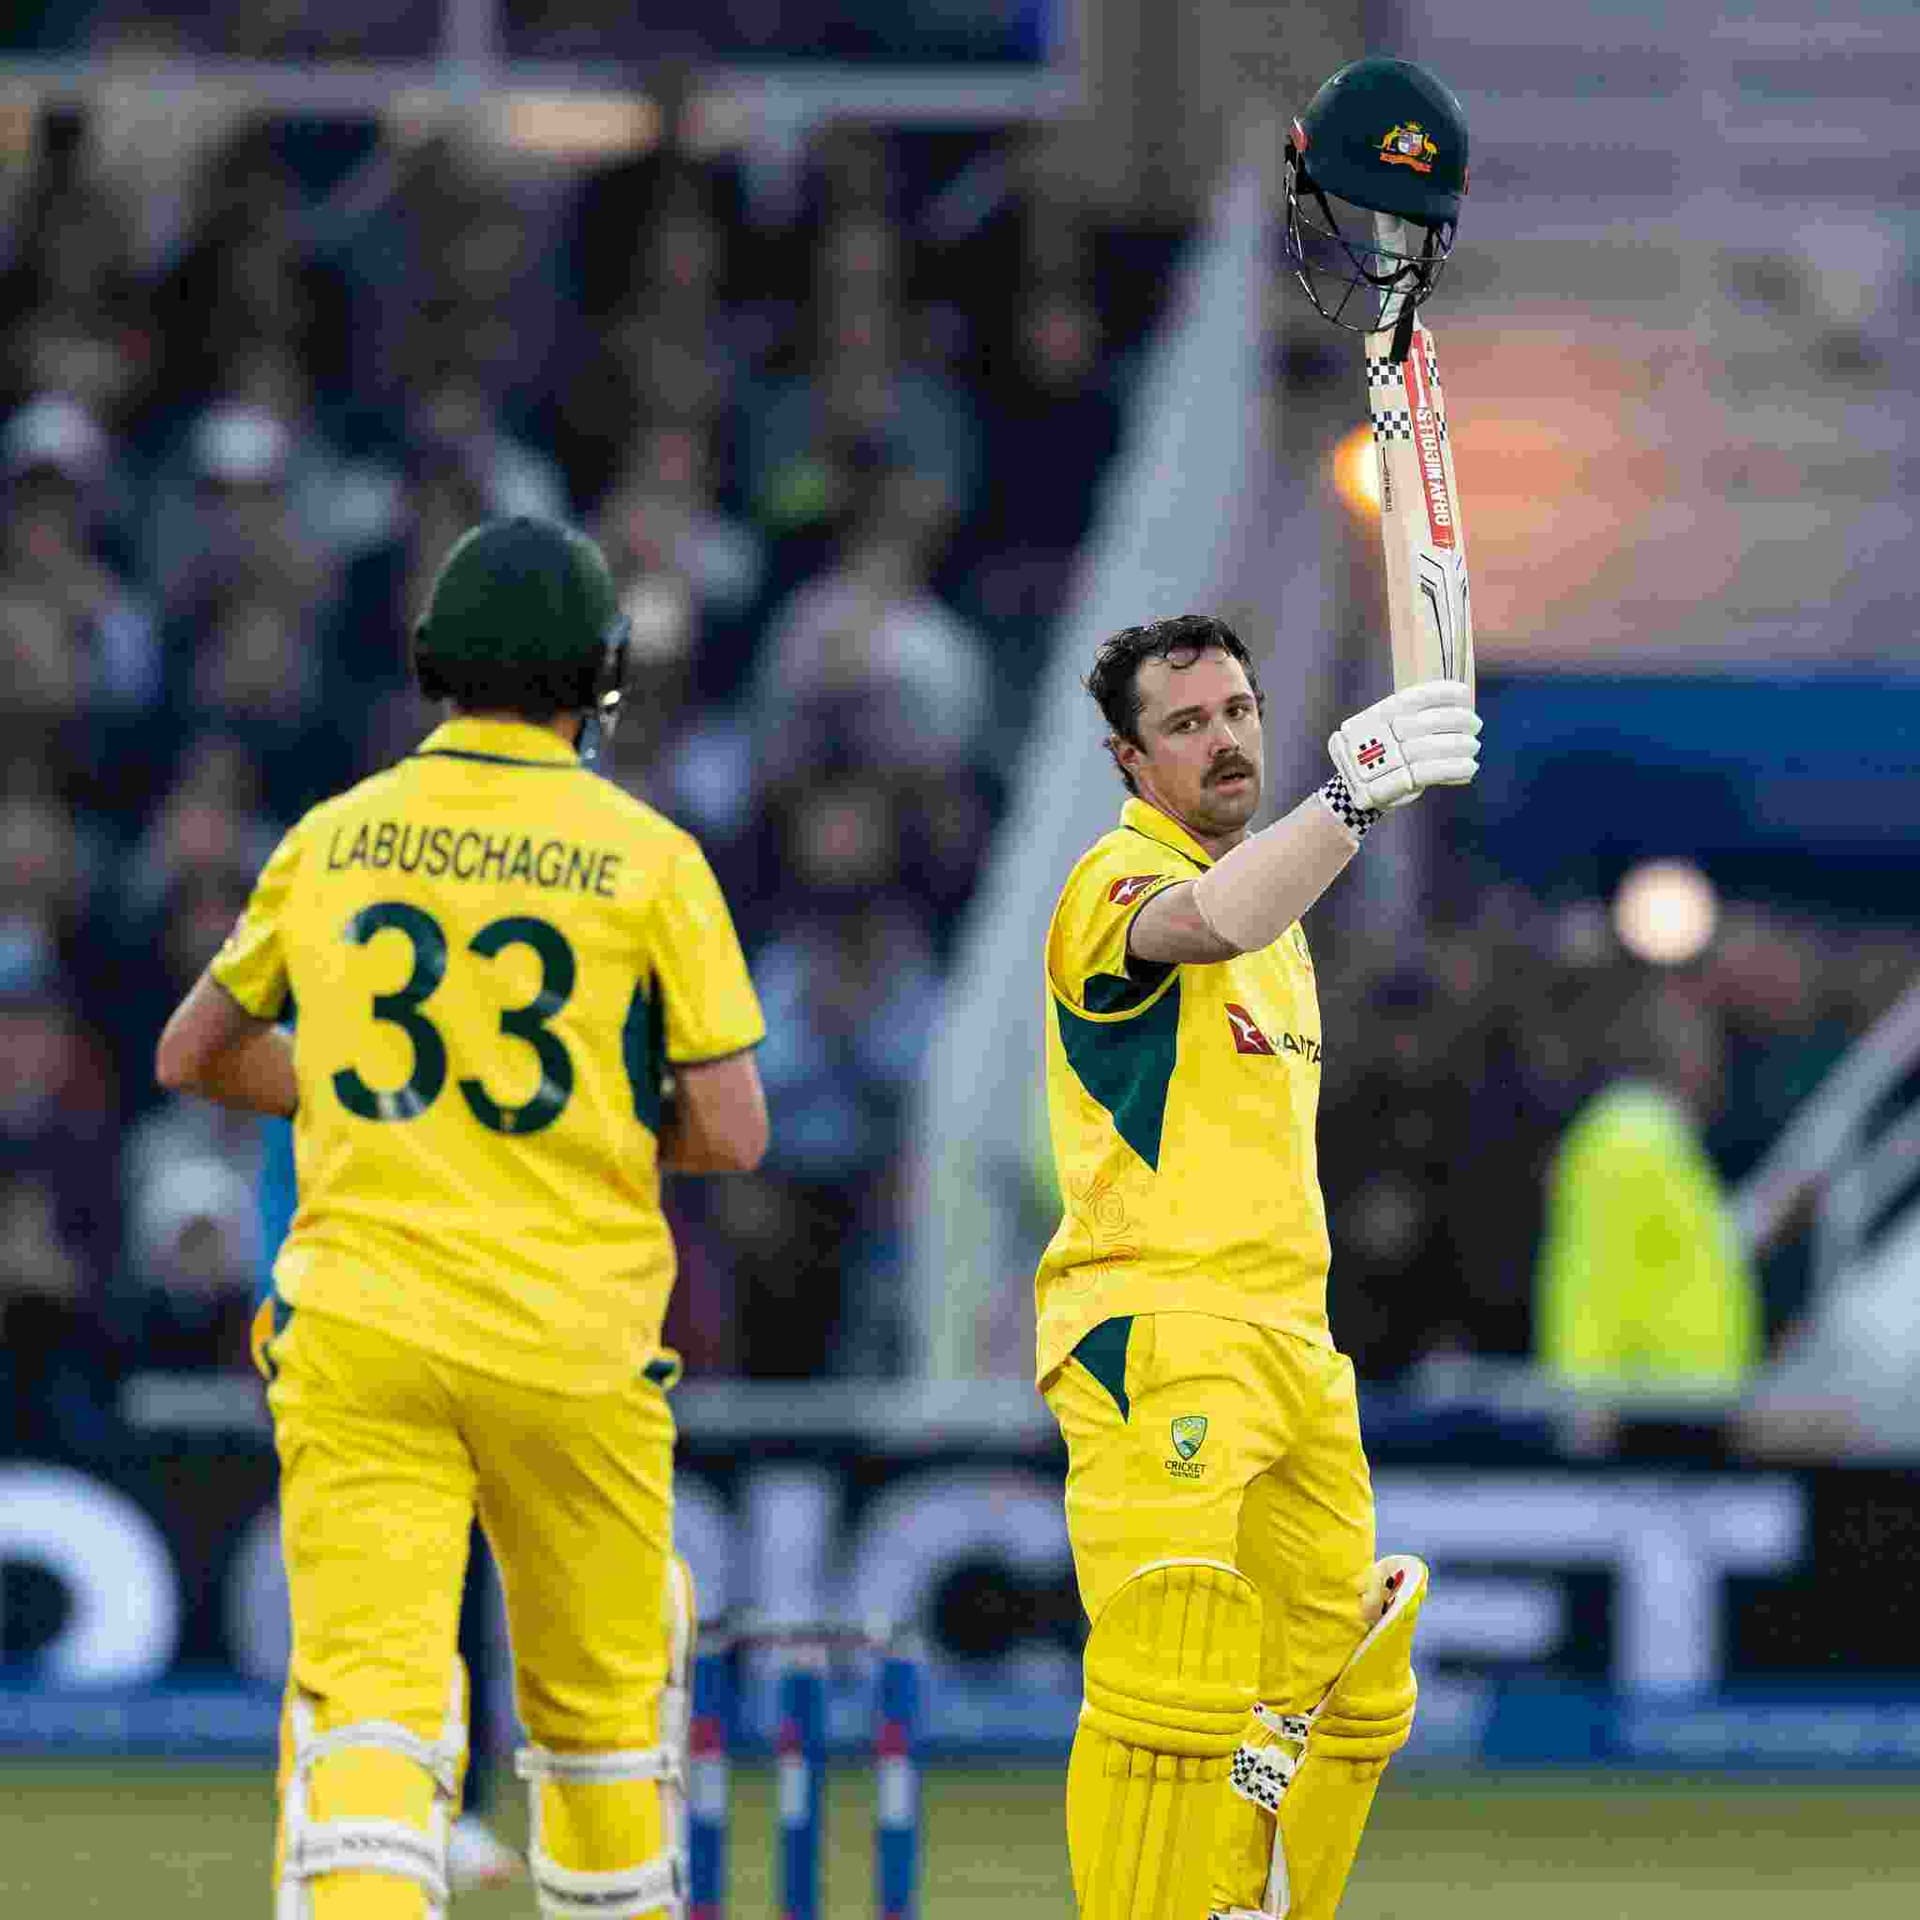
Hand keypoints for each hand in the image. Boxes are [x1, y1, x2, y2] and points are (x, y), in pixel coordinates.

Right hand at [1326, 680, 1479, 812]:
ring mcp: (1385, 760)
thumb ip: (1414, 719)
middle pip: (1428, 722)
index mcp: (1379, 716)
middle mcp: (1380, 735)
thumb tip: (1460, 709)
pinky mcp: (1392, 784)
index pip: (1414, 698)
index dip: (1442, 693)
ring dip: (1461, 746)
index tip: (1464, 694)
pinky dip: (1455, 768)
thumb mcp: (1387, 729)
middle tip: (1476, 725)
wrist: (1350, 790)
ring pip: (1432, 748)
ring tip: (1474, 746)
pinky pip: (1430, 773)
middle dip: (1459, 720)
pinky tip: (1470, 766)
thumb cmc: (1380, 755)